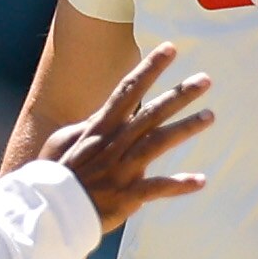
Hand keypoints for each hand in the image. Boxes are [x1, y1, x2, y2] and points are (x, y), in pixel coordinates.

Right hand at [38, 42, 211, 232]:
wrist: (48, 209)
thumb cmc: (55, 173)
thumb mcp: (63, 140)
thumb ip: (85, 126)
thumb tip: (99, 116)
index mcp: (100, 126)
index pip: (128, 90)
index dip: (150, 68)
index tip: (170, 49)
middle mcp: (115, 142)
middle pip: (152, 112)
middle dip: (179, 95)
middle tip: (205, 80)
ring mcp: (122, 168)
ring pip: (159, 142)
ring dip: (186, 128)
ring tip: (210, 116)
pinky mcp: (127, 194)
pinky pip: (158, 188)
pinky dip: (179, 185)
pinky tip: (200, 180)